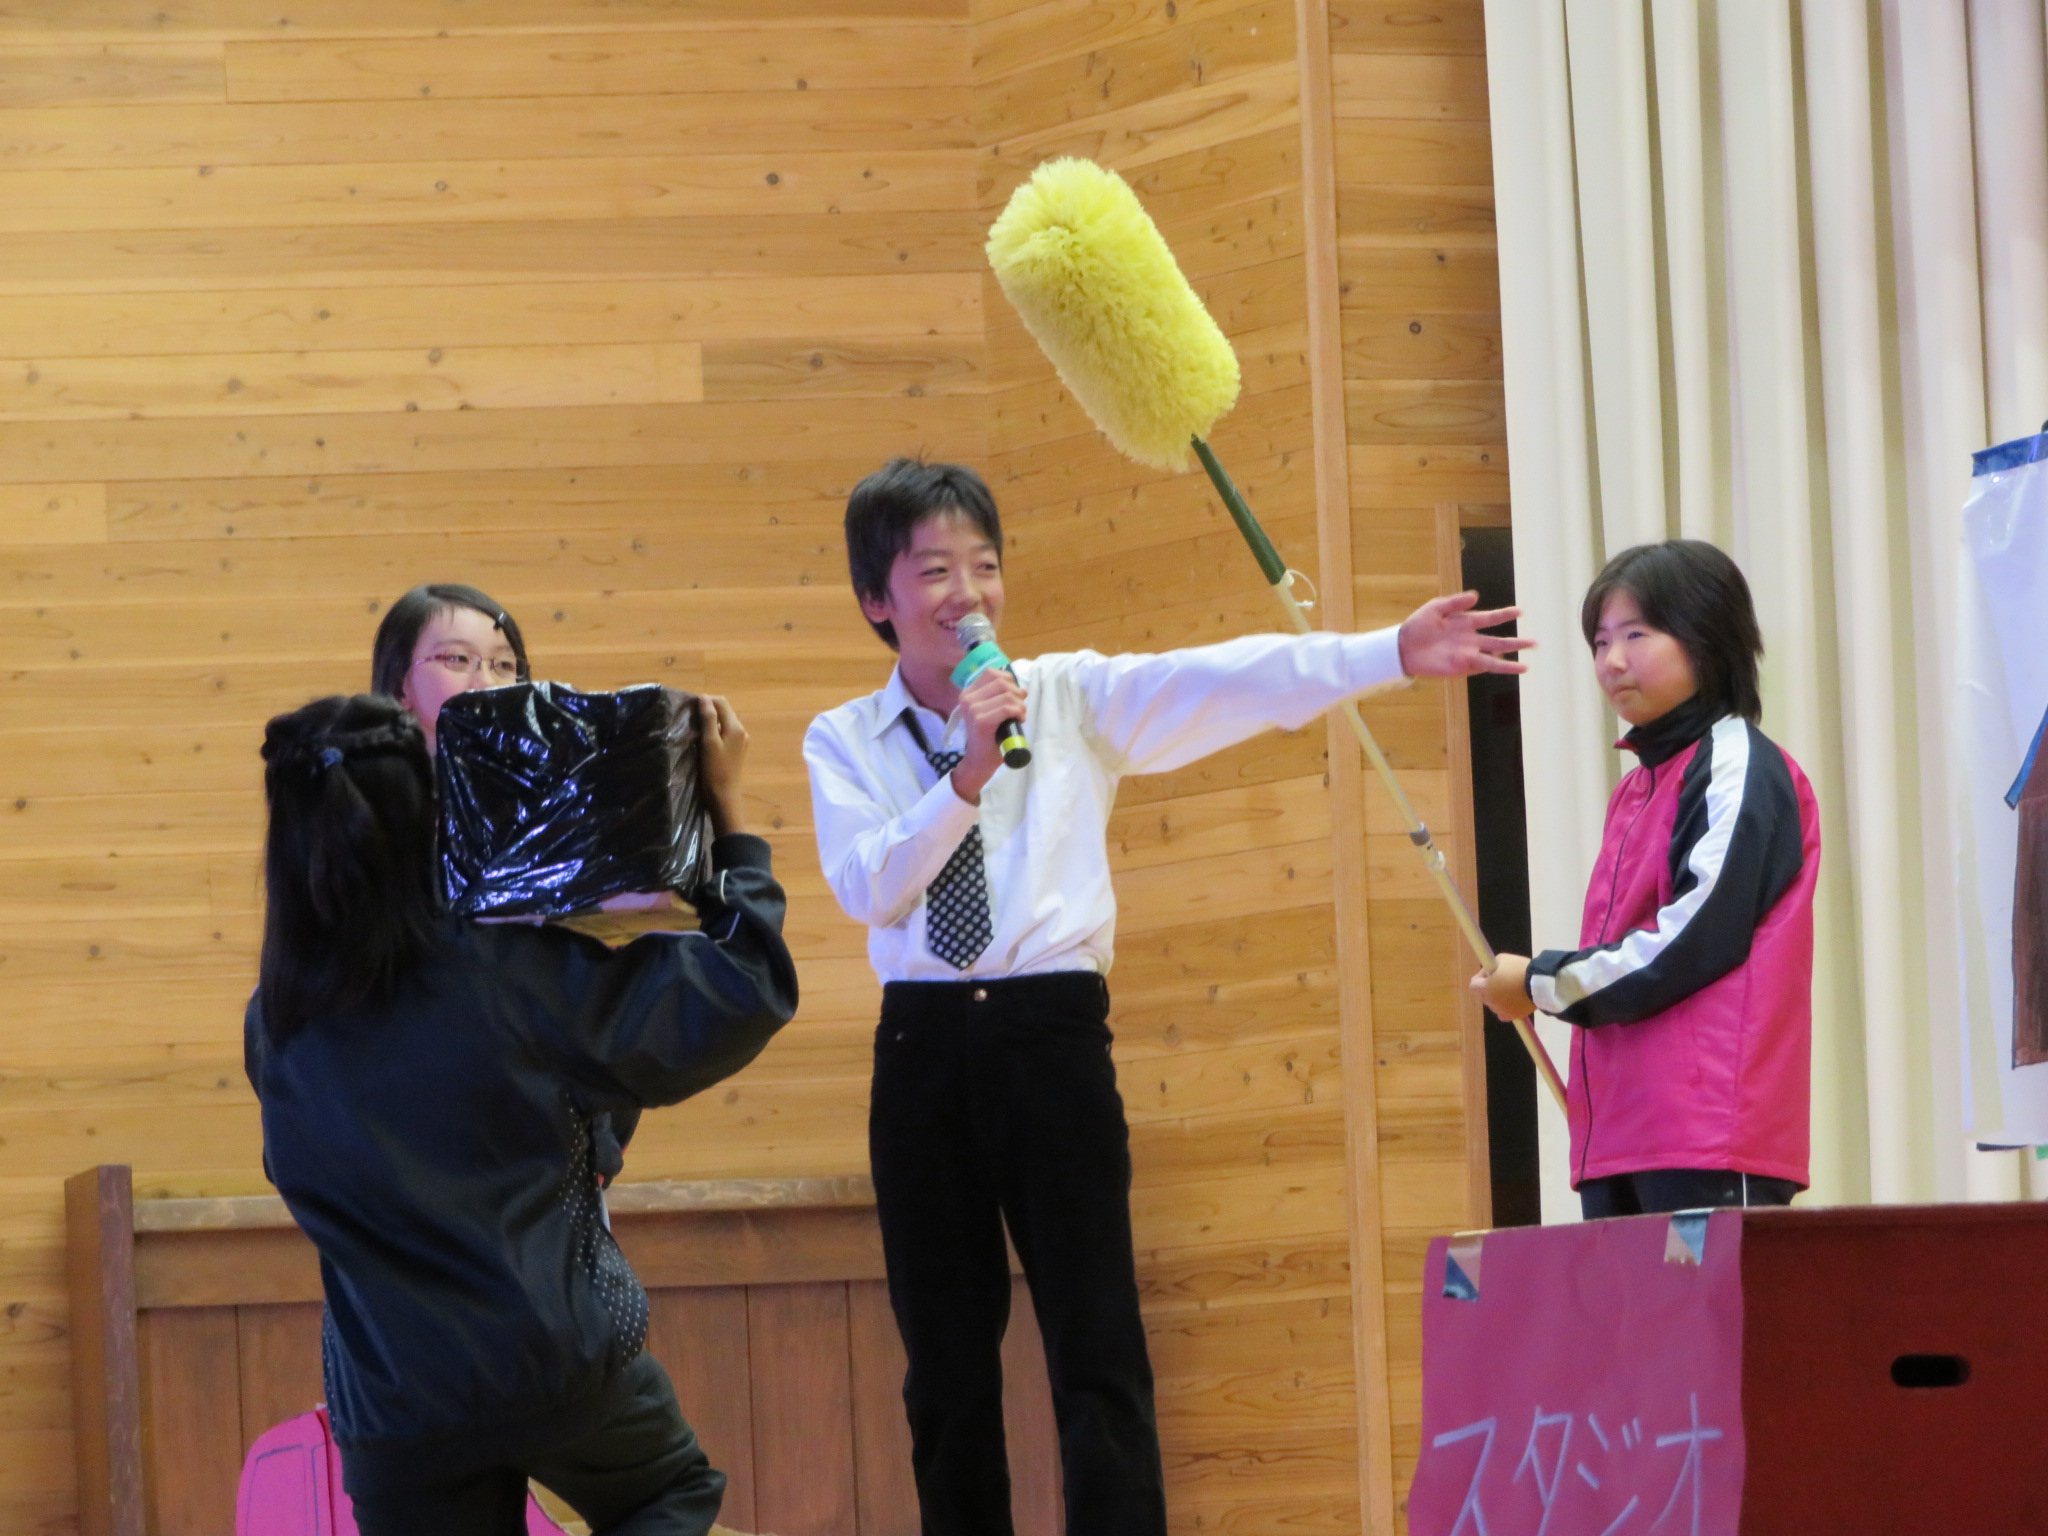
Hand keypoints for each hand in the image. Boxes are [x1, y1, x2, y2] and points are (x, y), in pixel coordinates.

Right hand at [698, 695, 748, 836]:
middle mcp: (741, 731)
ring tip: (694, 726)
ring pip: (724, 722)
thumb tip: (704, 697)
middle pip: (724, 711)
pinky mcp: (736, 750)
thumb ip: (708, 719)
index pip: (721, 703)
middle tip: (689, 716)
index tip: (689, 706)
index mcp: (736, 727)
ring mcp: (740, 741)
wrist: (724, 796)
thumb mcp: (709, 742)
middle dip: (708, 709)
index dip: (706, 700)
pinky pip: (725, 733)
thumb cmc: (715, 770)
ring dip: (710, 720)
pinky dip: (714, 730)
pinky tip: (703, 738)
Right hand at [950, 668, 1027, 803]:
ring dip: (1020, 705)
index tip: (1014, 696)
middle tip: (1020, 708)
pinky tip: (1019, 720)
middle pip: (1002, 681)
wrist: (979, 762)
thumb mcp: (991, 710)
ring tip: (1020, 716)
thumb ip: (1000, 696)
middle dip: (1017, 693)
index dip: (1009, 681)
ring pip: (1007, 695)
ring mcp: (973, 709)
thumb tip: (1021, 688)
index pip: (992, 673)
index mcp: (967, 693)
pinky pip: (1007, 708)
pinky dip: (1019, 712)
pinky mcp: (981, 721)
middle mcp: (967, 699)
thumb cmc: (988, 737)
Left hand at [1398, 591, 1533, 676]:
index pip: (1491, 618)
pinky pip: (1478, 669)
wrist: (1402, 647)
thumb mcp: (1436, 608)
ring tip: (1526, 667)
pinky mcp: (1458, 668)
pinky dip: (1490, 667)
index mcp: (1466, 622)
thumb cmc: (1417, 625)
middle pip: (1499, 641)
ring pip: (1493, 660)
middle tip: (1535, 643)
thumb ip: (1455, 602)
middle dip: (1517, 643)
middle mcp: (1470, 640)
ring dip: (1509, 663)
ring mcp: (1466, 655)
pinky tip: (1501, 666)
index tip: (1520, 612)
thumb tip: (1476, 596)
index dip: (1505, 615)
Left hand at [1470, 953, 1534, 1019]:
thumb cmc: (1519, 968)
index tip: (1488, 975)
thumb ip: (1491, 967)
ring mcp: (1501, 1010)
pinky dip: (1505, 1009)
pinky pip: (1503, 1014)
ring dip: (1498, 999)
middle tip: (1501, 981)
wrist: (1539, 983)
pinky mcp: (1512, 1016)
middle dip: (1489, 989)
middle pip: (1484, 996)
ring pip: (1494, 1005)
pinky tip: (1511, 1002)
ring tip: (1511, 991)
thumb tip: (1488, 973)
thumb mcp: (1502, 959)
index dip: (1480, 979)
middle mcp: (1490, 1001)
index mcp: (1485, 987)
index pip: (1473, 986)